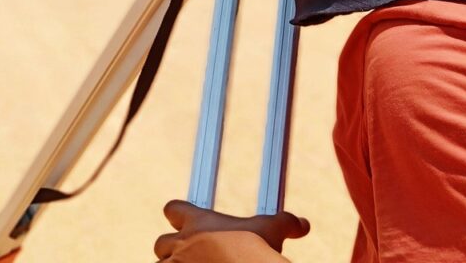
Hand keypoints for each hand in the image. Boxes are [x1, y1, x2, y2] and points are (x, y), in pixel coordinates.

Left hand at [154, 200, 308, 261]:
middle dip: (172, 250)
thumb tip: (303, 224)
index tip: (183, 221)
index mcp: (198, 222)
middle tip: (190, 257)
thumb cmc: (255, 249)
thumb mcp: (271, 230)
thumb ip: (285, 223)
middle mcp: (181, 242)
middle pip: (162, 242)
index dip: (178, 215)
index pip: (173, 208)